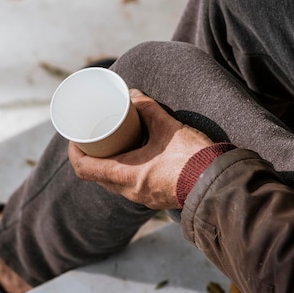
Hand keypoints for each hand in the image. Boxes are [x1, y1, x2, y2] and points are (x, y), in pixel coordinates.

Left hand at [68, 89, 213, 209]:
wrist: (219, 183)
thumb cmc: (192, 157)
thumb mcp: (167, 126)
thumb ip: (148, 108)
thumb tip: (132, 94)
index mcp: (126, 175)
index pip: (84, 169)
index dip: (74, 152)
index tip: (75, 138)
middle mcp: (130, 191)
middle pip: (97, 176)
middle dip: (91, 157)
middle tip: (93, 138)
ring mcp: (143, 198)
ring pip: (114, 182)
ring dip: (109, 165)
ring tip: (113, 145)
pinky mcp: (156, 198)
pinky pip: (130, 186)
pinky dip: (125, 172)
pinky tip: (134, 159)